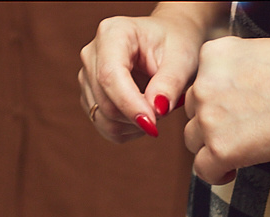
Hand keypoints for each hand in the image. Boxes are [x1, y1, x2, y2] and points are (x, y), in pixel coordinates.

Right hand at [78, 6, 211, 142]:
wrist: (168, 42)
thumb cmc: (176, 44)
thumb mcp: (182, 60)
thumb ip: (170, 84)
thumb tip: (156, 110)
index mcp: (112, 33)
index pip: (110, 76)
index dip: (130, 105)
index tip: (153, 124)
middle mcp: (92, 54)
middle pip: (105, 103)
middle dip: (137, 116)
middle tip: (165, 109)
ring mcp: (87, 76)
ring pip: (104, 119)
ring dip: (134, 125)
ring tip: (156, 108)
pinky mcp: (90, 96)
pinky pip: (105, 127)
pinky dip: (127, 129)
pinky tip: (143, 114)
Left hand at [182, 35, 269, 183]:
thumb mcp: (262, 53)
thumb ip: (239, 69)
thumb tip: (239, 92)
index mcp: (213, 54)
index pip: (201, 80)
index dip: (216, 98)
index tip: (234, 108)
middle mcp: (204, 83)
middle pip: (193, 110)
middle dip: (211, 121)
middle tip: (237, 130)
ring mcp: (209, 117)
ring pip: (193, 140)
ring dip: (211, 146)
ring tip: (237, 150)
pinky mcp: (219, 149)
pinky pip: (202, 169)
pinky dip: (216, 173)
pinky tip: (232, 170)